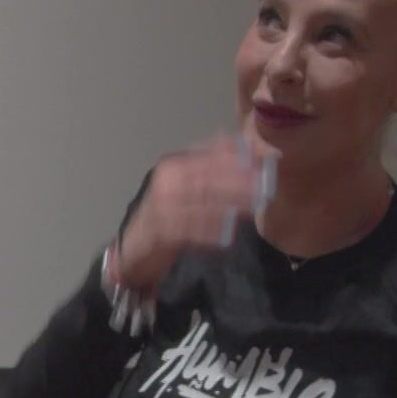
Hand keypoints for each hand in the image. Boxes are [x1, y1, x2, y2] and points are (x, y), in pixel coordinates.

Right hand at [115, 133, 274, 288]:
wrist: (134, 249)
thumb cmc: (164, 215)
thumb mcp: (182, 186)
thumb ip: (205, 170)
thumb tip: (236, 148)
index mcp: (171, 167)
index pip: (205, 156)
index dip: (232, 157)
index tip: (257, 159)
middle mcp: (165, 182)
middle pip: (205, 178)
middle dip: (235, 180)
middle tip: (262, 184)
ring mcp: (160, 206)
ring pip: (199, 202)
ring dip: (228, 203)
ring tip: (252, 206)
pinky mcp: (159, 231)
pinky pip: (188, 230)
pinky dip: (208, 231)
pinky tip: (226, 234)